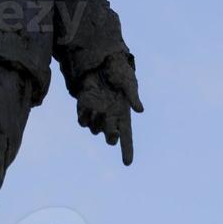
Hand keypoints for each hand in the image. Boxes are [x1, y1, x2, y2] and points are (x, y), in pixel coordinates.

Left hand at [76, 51, 142, 165]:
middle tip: (112, 130)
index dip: (127, 150)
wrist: (100, 60)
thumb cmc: (118, 71)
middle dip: (110, 136)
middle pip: (110, 138)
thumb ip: (133, 96)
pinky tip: (88, 105)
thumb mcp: (128, 82)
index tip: (127, 162)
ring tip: (100, 109)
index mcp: (123, 114)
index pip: (126, 137)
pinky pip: (82, 120)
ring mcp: (96, 113)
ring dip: (96, 123)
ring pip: (94, 130)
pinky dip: (84, 117)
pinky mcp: (84, 106)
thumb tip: (140, 111)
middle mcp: (110, 117)